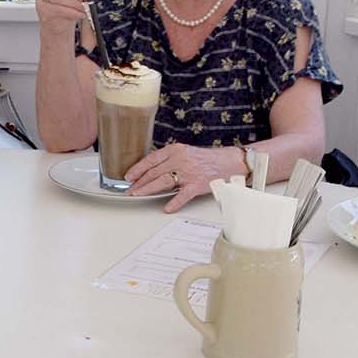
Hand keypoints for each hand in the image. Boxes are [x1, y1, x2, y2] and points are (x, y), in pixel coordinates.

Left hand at [124, 142, 242, 213]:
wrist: (229, 162)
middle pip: (154, 172)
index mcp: (176, 150)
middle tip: (130, 190)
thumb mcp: (185, 152)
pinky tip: (166, 208)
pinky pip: (182, 196)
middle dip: (139, 182)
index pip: (151, 159)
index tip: (129, 176)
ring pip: (162, 182)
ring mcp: (188, 173)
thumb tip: (150, 171)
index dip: (138, 168)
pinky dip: (173, 203)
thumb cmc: (206, 159)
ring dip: (148, 189)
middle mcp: (180, 160)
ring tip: (138, 195)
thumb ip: (169, 159)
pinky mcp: (197, 185)